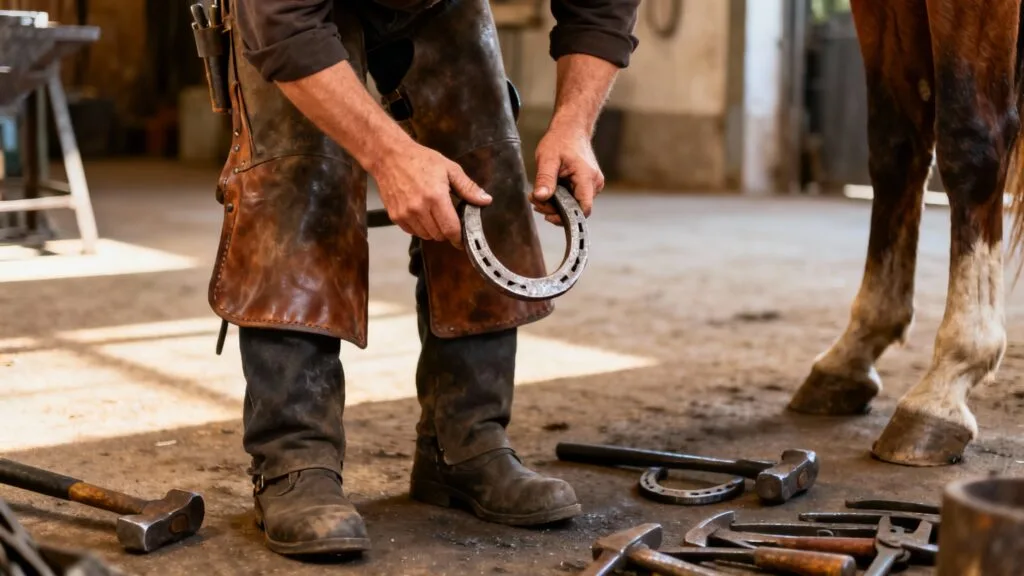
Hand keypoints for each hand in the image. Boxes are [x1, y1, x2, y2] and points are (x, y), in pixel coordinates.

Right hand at [371, 141, 491, 246]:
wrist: (389, 156)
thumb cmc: (420, 160)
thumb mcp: (449, 169)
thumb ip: (468, 187)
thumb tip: (485, 200)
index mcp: (436, 197)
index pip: (451, 229)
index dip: (459, 237)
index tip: (462, 239)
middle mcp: (419, 209)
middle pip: (439, 235)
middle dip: (447, 231)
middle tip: (448, 218)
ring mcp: (405, 214)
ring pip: (426, 235)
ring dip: (433, 230)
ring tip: (433, 214)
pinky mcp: (395, 216)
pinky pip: (412, 232)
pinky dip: (419, 228)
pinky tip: (421, 213)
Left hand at [530, 124, 603, 224]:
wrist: (571, 129)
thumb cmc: (560, 141)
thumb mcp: (547, 158)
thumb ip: (545, 179)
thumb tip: (541, 197)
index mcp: (587, 177)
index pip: (583, 208)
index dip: (566, 217)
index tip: (548, 215)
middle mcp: (595, 183)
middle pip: (577, 209)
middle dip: (554, 210)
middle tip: (535, 200)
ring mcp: (594, 185)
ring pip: (575, 205)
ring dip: (556, 205)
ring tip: (539, 195)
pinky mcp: (588, 185)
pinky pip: (575, 199)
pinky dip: (561, 199)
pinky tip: (549, 192)